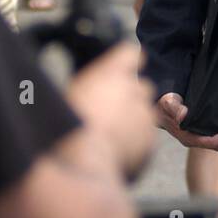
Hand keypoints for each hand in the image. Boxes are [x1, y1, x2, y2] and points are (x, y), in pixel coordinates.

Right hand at [66, 44, 157, 176]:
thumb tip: (94, 91)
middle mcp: (134, 89)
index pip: (130, 54)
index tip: (124, 68)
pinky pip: (145, 138)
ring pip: (144, 114)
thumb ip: (91, 87)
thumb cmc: (67, 126)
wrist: (83, 163)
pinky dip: (134, 143)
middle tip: (109, 112)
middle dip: (130, 97)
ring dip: (132, 122)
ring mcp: (146, 116)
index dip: (128, 62)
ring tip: (108, 136)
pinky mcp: (150, 141)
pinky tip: (113, 151)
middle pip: (141, 87)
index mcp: (112, 72)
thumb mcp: (69, 95)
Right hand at [156, 93, 217, 150]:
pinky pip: (217, 136)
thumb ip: (175, 109)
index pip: (203, 142)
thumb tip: (183, 116)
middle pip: (214, 146)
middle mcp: (193, 139)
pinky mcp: (203, 132)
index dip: (216, 141)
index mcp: (186, 136)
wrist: (163, 107)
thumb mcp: (169, 103)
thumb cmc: (166, 104)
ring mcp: (199, 137)